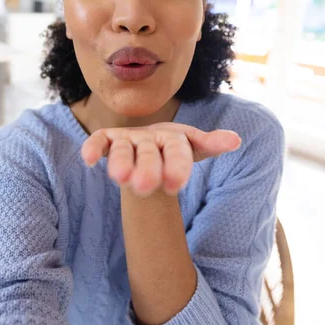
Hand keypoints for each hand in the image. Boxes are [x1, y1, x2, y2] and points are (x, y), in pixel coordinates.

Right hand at [81, 122, 240, 196]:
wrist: (152, 142)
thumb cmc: (174, 149)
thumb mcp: (193, 147)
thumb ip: (210, 144)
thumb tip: (236, 139)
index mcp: (173, 139)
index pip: (178, 150)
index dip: (177, 166)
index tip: (175, 186)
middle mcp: (150, 138)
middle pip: (149, 153)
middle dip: (147, 167)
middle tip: (145, 186)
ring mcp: (128, 139)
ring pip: (123, 149)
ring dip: (121, 160)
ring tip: (120, 177)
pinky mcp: (109, 141)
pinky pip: (100, 141)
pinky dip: (93, 147)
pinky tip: (88, 160)